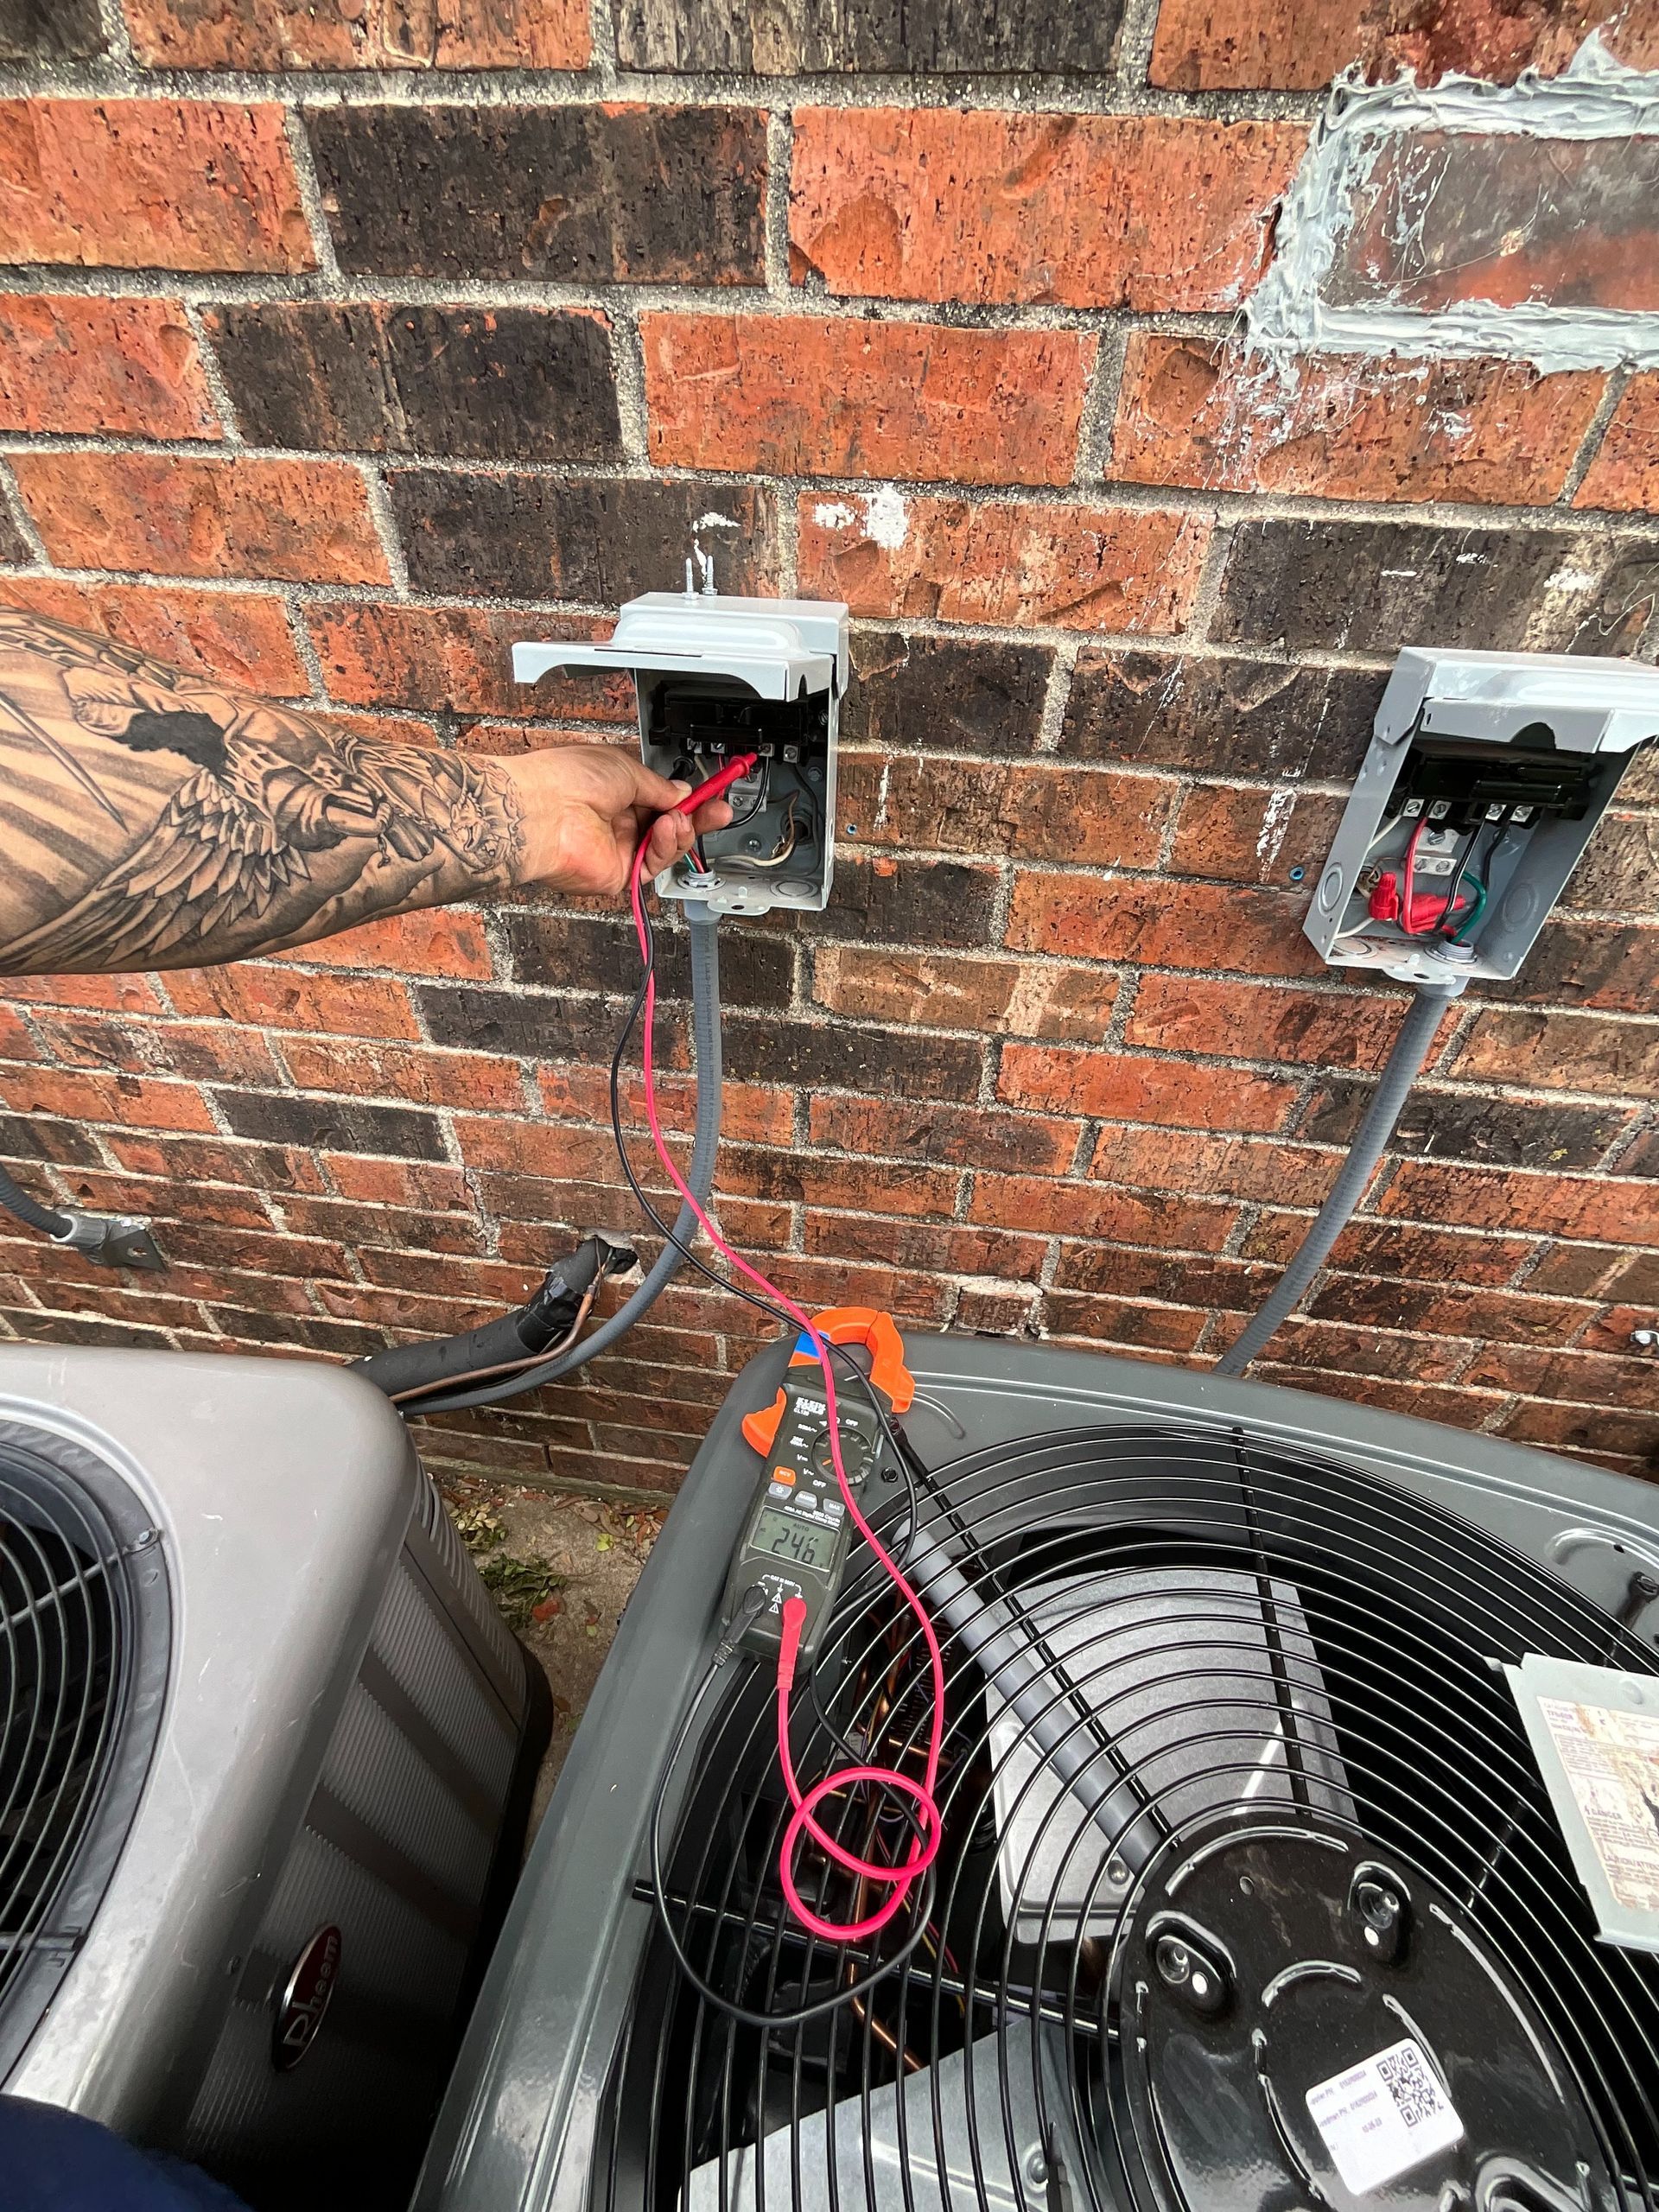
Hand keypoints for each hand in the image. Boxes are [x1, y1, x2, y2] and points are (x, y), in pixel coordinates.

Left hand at [505, 745, 733, 900]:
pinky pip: (654, 864)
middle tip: (718, 810)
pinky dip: (666, 847)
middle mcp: (616, 820)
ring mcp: (617, 848)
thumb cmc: (566, 781)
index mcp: (615, 790)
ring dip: (681, 831)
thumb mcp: (627, 769)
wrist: (542, 812)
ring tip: (682, 818)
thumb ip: (660, 786)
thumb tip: (681, 793)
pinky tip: (669, 828)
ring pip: (665, 847)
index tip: (712, 792)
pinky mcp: (618, 873)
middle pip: (668, 825)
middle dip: (696, 817)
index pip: (661, 797)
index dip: (687, 797)